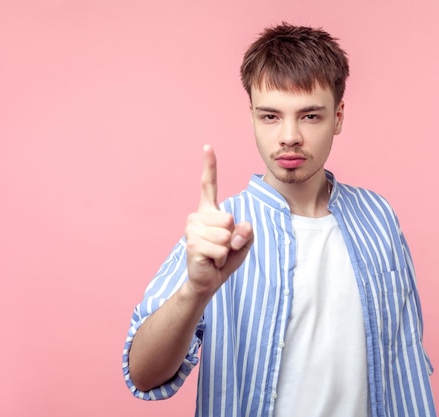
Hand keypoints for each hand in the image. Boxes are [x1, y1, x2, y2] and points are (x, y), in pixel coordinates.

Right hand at [184, 145, 252, 297]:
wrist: (207, 280)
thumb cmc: (225, 258)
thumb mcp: (244, 242)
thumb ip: (247, 232)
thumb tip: (239, 227)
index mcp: (209, 211)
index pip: (208, 184)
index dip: (209, 166)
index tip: (208, 147)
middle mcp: (197, 216)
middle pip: (229, 217)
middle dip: (234, 237)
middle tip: (224, 247)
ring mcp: (192, 230)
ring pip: (225, 234)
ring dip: (227, 249)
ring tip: (217, 254)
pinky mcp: (192, 244)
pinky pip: (221, 248)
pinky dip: (222, 257)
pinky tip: (212, 260)